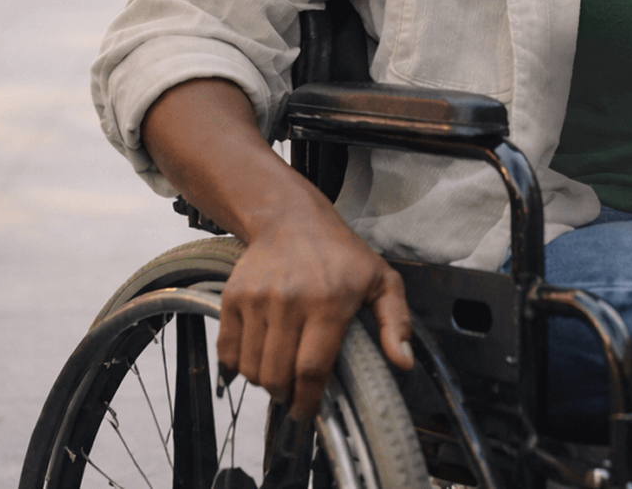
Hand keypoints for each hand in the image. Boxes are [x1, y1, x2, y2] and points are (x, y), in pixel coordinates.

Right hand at [139, 78, 413, 419]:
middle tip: (292, 395)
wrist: (291, 219)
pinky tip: (254, 361)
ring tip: (277, 375)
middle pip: (277, 374)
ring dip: (262, 382)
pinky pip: (227, 350)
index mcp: (329, 302)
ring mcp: (258, 298)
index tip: (306, 413)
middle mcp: (290, 301)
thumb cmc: (342, 254)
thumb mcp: (381, 280)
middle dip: (285, 395)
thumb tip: (404, 363)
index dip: (307, 401)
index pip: (312, 368)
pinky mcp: (233, 296)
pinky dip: (237, 366)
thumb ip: (395, 322)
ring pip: (252, 366)